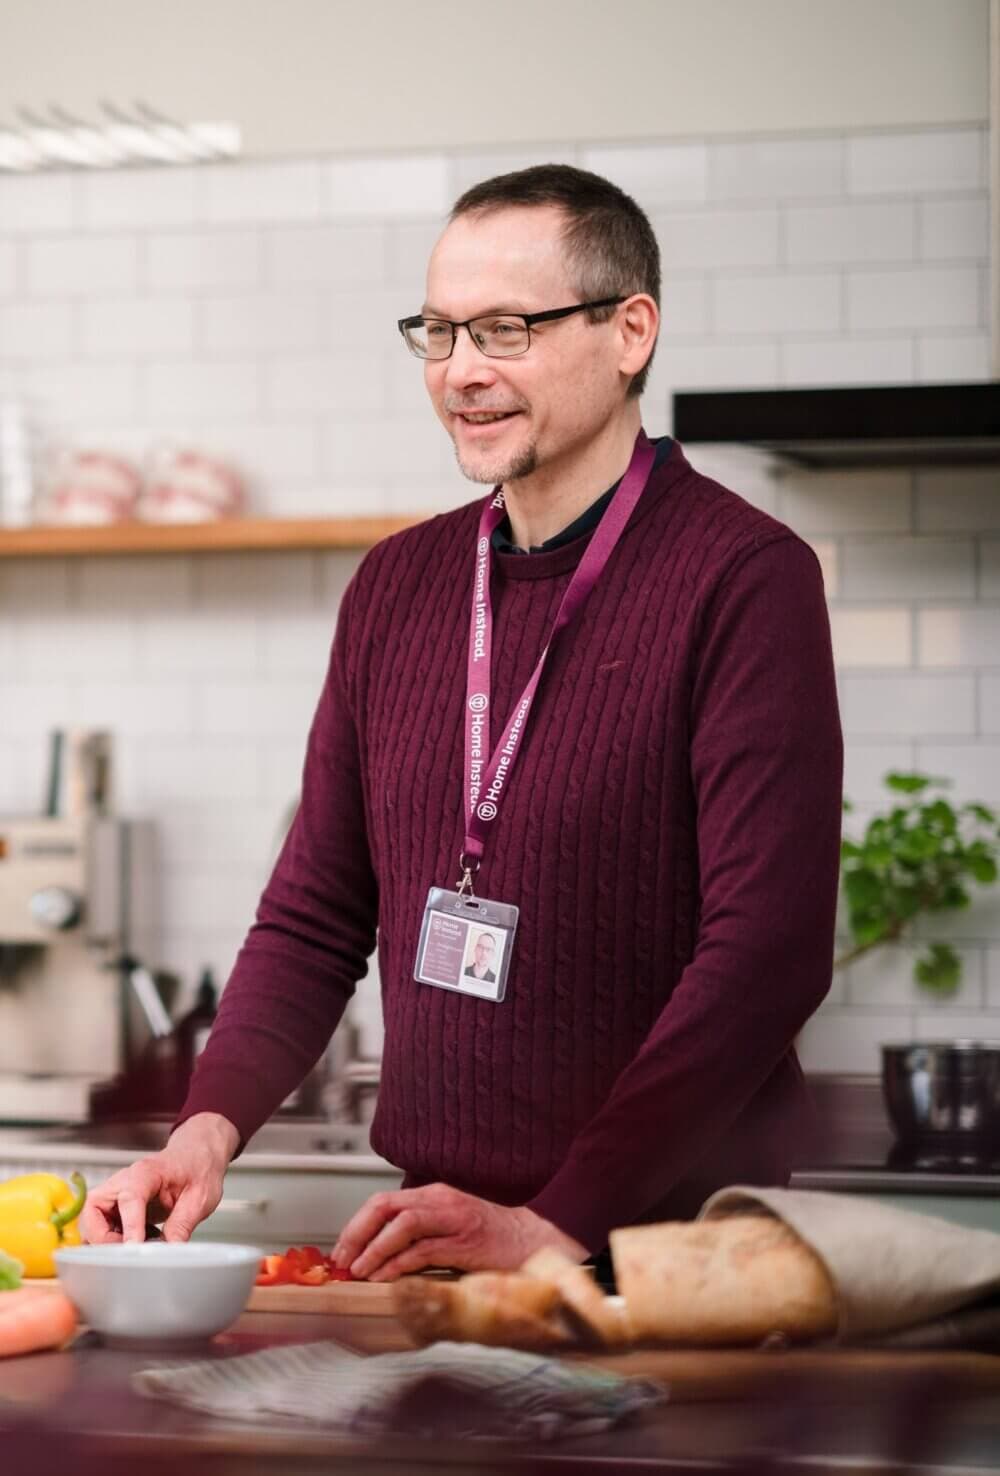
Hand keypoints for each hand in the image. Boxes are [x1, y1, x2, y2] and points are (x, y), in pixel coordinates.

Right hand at [78, 1113, 239, 1243]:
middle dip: (104, 1237)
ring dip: (105, 1241)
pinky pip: (99, 1228)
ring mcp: (115, 1194)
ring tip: (135, 1246)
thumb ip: (182, 1224)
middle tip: (130, 1251)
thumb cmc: (196, 1170)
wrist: (195, 1157)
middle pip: (93, 1211)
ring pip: (90, 1222)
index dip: (130, 1226)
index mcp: (145, 1173)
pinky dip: (110, 1241)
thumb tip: (168, 1251)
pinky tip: (136, 1242)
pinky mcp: (114, 1208)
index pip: (129, 1199)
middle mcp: (122, 1182)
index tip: (134, 1248)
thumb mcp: (200, 1197)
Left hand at [332, 1182, 587, 1280]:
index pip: (384, 1202)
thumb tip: (378, 1254)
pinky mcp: (464, 1243)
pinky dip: (398, 1264)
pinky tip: (385, 1278)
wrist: (532, 1241)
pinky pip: (422, 1250)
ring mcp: (453, 1220)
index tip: (342, 1249)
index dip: (357, 1224)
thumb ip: (419, 1233)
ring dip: (375, 1249)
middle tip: (342, 1259)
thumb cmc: (489, 1239)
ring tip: (359, 1271)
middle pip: (386, 1206)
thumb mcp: (448, 1226)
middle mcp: (440, 1201)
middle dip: (358, 1233)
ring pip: (402, 1224)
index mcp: (433, 1195)